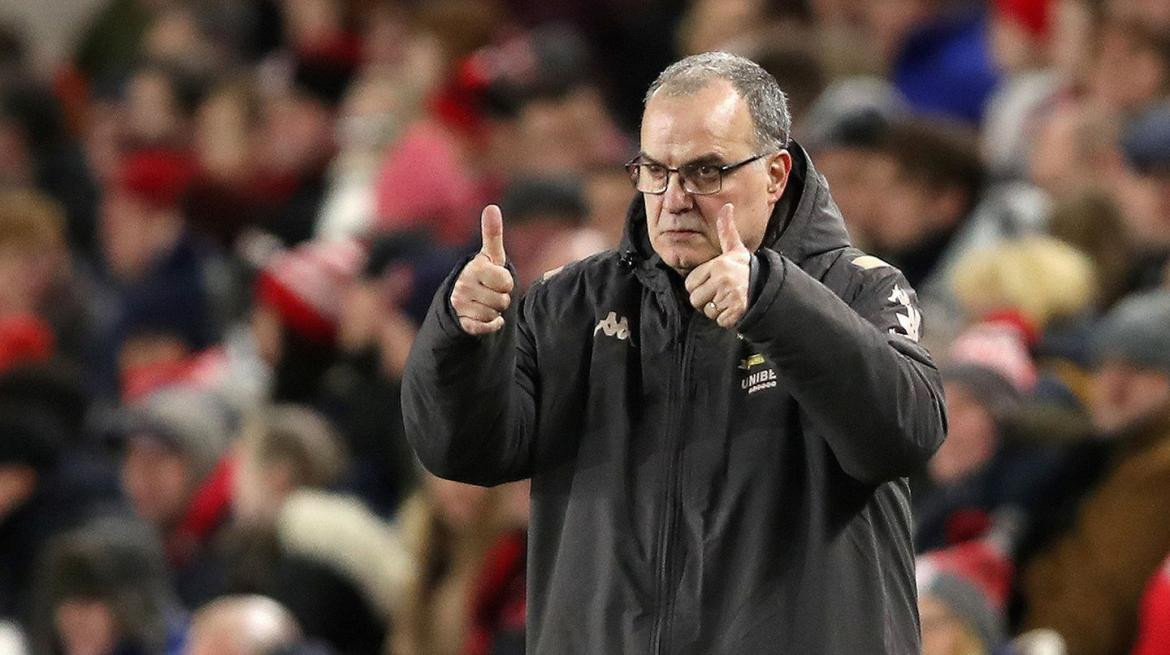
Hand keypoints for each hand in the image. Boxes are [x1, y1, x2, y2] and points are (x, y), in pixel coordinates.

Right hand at [452, 205, 513, 334]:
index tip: (498, 279)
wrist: (464, 298)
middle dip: (502, 299)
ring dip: (496, 312)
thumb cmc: (484, 274)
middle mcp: (463, 286)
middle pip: (502, 300)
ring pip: (494, 314)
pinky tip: (487, 318)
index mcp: (474, 268)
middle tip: (492, 293)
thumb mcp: (491, 256)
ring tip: (486, 304)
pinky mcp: (461, 322)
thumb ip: (492, 234)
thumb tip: (491, 207)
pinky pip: (486, 327)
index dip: (507, 283)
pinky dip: (492, 325)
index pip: (506, 282)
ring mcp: (461, 305)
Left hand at [684, 203, 750, 328]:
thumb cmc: (745, 268)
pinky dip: (726, 319)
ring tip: (729, 299)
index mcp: (718, 265)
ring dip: (716, 310)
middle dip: (706, 300)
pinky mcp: (737, 312)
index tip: (714, 282)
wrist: (767, 287)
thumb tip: (727, 206)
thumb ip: (726, 229)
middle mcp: (723, 279)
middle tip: (721, 293)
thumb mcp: (734, 249)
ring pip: (708, 312)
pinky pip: (720, 321)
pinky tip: (735, 308)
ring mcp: (730, 296)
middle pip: (695, 300)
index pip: (690, 285)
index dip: (700, 286)